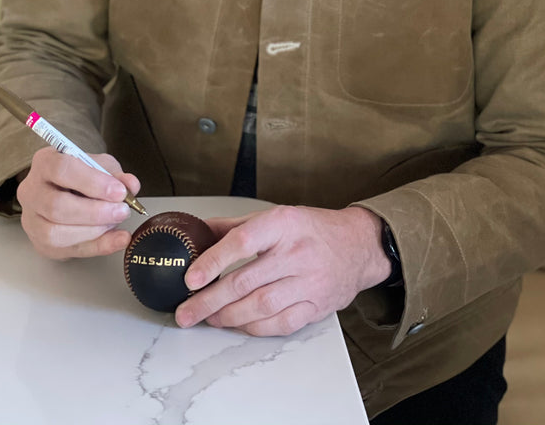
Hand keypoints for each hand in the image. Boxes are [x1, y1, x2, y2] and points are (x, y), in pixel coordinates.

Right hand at [16, 146, 140, 259]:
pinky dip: (98, 246)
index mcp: (45, 163)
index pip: (62, 170)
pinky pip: (68, 250)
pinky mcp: (40, 243)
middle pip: (57, 206)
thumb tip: (130, 185)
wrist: (62, 193)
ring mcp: (32, 220)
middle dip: (95, 212)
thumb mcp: (99, 166)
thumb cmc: (79, 176)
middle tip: (122, 211)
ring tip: (115, 222)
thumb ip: (115, 174)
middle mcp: (32, 191)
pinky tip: (116, 239)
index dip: (93, 182)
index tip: (119, 192)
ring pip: (56, 233)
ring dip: (93, 231)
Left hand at [174, 204, 390, 335]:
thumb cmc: (312, 229)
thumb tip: (199, 232)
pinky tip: (238, 324)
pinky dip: (254, 328)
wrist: (357, 246)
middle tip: (186, 312)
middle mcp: (296, 252)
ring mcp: (309, 281)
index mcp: (283, 223)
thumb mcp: (276, 216)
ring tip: (208, 318)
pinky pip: (280, 323)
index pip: (242, 242)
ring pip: (261, 306)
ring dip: (229, 316)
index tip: (190, 279)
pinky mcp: (316, 306)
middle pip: (245, 281)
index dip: (213, 262)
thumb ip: (236, 226)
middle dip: (210, 300)